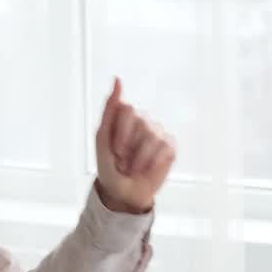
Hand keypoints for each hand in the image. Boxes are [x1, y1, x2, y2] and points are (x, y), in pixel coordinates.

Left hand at [94, 77, 175, 213]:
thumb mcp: (102, 138)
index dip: (121, 133)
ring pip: (153, 138)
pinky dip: (152, 163)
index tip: (115, 150)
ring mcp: (157, 133)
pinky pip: (165, 148)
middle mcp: (143, 121)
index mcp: (124, 116)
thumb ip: (110, 109)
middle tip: (123, 160)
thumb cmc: (109, 166)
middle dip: (129, 147)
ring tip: (132, 167)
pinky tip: (146, 169)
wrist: (121, 193)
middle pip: (141, 123)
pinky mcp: (169, 147)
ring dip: (139, 159)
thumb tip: (118, 79)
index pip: (128, 109)